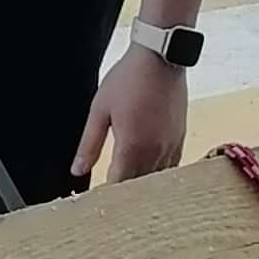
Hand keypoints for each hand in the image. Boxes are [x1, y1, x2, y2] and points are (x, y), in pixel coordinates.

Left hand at [74, 44, 189, 184]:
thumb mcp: (100, 110)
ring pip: (157, 179)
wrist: (160, 58)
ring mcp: (171, 146)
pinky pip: (171, 167)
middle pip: (139, 186)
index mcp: (132, 147)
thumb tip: (77, 171)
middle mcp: (155, 152)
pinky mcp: (180, 138)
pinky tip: (149, 173)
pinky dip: (159, 174)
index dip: (107, 194)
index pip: (119, 184)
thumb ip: (89, 144)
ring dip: (142, 185)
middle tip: (111, 198)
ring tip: (129, 188)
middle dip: (124, 193)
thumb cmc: (127, 80)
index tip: (96, 199)